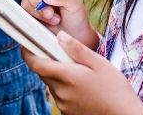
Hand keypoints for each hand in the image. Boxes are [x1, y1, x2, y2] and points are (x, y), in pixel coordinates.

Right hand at [20, 0, 95, 46]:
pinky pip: (25, 13)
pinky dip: (37, 19)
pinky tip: (50, 22)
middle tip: (50, 11)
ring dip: (39, 12)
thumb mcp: (75, 3)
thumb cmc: (76, 15)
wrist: (73, 35)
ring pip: (25, 1)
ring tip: (55, 19)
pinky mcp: (29, 13)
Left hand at [22, 31, 142, 114]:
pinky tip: (83, 86)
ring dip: (58, 75)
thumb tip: (59, 36)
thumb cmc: (115, 89)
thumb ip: (77, 49)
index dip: (27, 51)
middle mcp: (60, 92)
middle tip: (61, 52)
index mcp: (66, 76)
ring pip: (52, 84)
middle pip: (43, 73)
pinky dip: (66, 87)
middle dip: (48, 61)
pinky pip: (60, 95)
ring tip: (79, 70)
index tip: (27, 42)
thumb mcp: (99, 63)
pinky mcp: (68, 112)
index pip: (35, 63)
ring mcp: (63, 104)